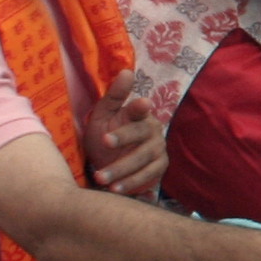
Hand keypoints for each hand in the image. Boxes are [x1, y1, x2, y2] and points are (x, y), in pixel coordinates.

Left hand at [90, 68, 170, 199]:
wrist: (107, 161)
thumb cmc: (104, 134)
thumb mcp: (103, 115)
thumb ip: (113, 96)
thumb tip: (127, 71)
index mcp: (139, 114)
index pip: (140, 108)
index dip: (139, 107)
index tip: (141, 104)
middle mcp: (152, 129)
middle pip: (141, 134)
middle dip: (123, 139)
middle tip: (103, 143)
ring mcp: (158, 149)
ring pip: (144, 159)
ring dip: (122, 169)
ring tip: (101, 178)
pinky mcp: (159, 168)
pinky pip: (148, 176)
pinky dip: (132, 184)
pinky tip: (115, 190)